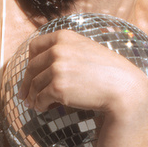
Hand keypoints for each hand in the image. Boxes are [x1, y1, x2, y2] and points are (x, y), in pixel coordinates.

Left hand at [22, 29, 147, 118]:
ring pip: (35, 85)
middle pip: (31, 67)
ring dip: (33, 97)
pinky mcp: (57, 88)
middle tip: (25, 95)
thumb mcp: (86, 49)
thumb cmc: (108, 72)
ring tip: (35, 105)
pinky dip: (40, 105)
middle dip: (26, 83)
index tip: (30, 73)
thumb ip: (67, 50)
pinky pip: (40, 98)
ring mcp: (57, 68)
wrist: (123, 88)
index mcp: (64, 37)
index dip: (30, 61)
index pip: (35, 46)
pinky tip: (44, 109)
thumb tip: (45, 65)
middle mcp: (58, 50)